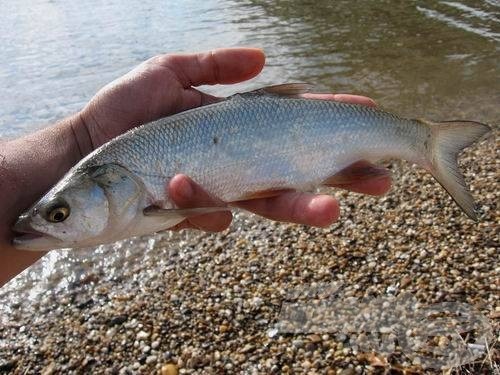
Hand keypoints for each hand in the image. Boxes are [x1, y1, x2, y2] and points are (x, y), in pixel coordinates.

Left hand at [80, 48, 389, 231]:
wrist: (87, 150)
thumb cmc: (125, 108)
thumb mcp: (169, 72)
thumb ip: (215, 66)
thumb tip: (265, 56)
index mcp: (240, 127)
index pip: (297, 124)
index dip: (333, 120)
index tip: (368, 112)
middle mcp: (238, 160)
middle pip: (299, 170)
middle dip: (342, 176)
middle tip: (383, 179)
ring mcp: (218, 188)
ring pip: (268, 202)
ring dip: (301, 207)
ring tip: (331, 210)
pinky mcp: (192, 210)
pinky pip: (212, 214)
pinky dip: (209, 207)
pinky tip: (203, 202)